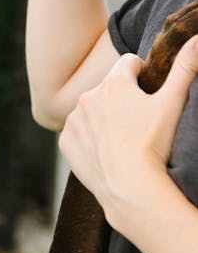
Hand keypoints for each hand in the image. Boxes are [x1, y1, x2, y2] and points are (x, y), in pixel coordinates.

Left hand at [59, 35, 197, 220]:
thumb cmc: (155, 145)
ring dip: (105, 117)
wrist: (131, 190)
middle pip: (109, 88)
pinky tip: (108, 152)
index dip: (144, 75)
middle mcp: (86, 97)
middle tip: (141, 122)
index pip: (129, 63)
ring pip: (92, 110)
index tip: (151, 94)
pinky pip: (79, 133)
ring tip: (125, 139)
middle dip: (123, 98)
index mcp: (112, 83)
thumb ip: (186, 67)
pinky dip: (90, 139)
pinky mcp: (66, 143)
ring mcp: (73, 121)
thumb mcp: (174, 102)